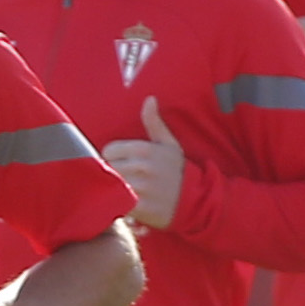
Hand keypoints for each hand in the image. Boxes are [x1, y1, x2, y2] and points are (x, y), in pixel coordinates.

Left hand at [105, 98, 186, 229]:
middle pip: (108, 168)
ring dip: (113, 190)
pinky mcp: (141, 206)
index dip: (113, 158)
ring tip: (123, 192)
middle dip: (112, 174)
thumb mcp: (169, 144)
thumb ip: (154, 122)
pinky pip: (118, 202)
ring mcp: (141, 187)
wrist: (196, 201)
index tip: (122, 165)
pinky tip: (126, 204)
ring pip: (111, 185)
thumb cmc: (178, 172)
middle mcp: (142, 166)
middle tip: (122, 180)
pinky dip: (118, 204)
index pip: (109, 150)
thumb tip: (149, 99)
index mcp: (144, 149)